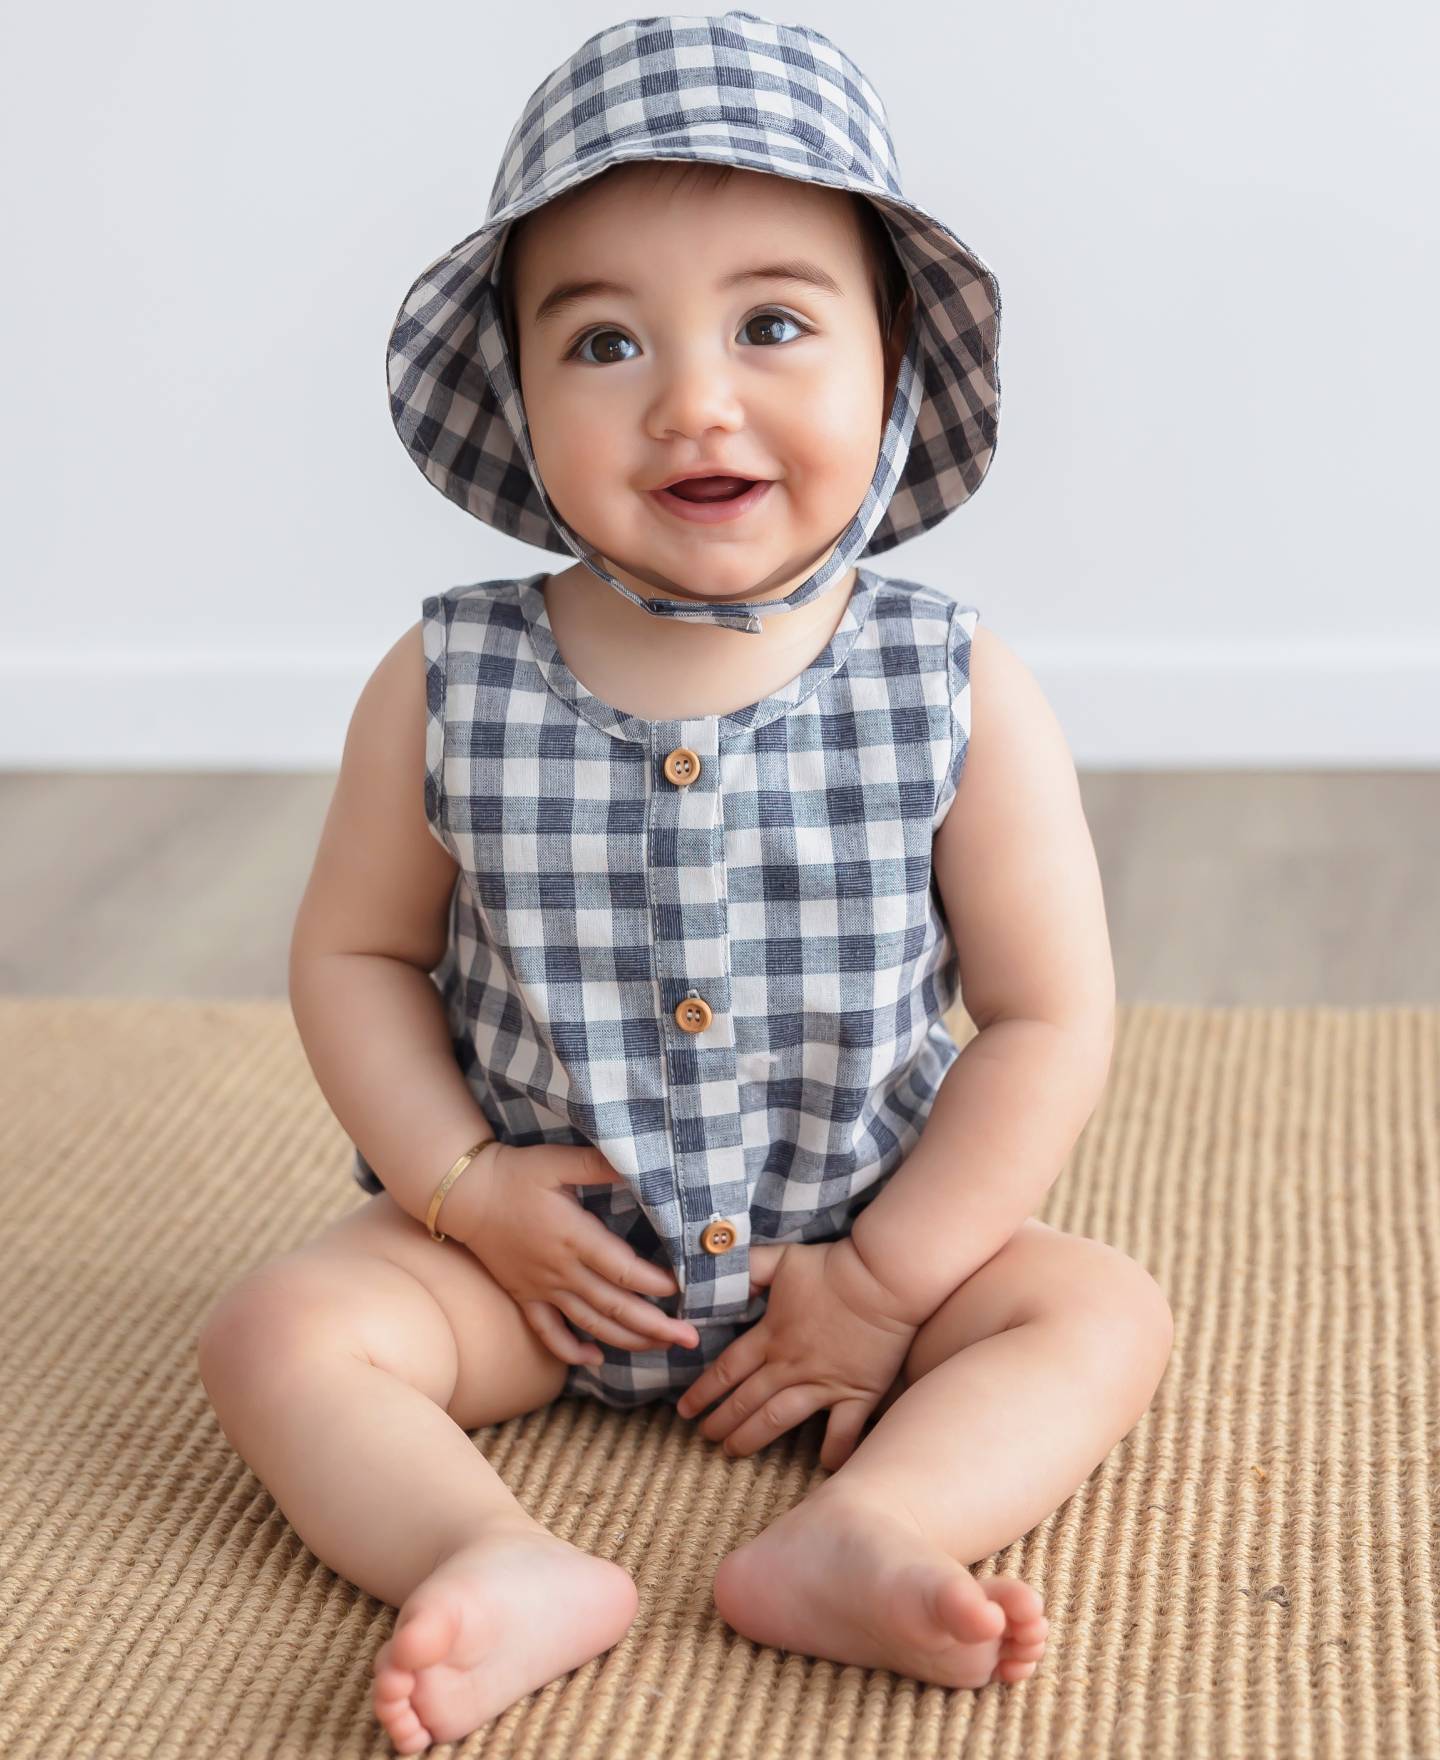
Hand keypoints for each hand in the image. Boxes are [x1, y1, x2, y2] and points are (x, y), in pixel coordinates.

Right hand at [452, 1140, 699, 1365]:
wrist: (465, 1194)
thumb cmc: (516, 1173)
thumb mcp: (559, 1160)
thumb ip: (600, 1164)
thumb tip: (641, 1164)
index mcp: (574, 1236)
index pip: (623, 1269)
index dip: (655, 1283)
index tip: (683, 1289)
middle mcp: (561, 1270)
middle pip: (615, 1307)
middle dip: (656, 1326)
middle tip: (690, 1339)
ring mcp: (542, 1288)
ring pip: (590, 1325)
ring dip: (628, 1342)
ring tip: (662, 1348)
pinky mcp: (524, 1297)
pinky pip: (548, 1333)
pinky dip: (571, 1351)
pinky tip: (595, 1360)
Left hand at [674, 1237, 918, 1469]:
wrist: (883, 1278)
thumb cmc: (832, 1266)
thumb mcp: (781, 1259)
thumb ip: (748, 1267)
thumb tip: (717, 1269)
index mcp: (771, 1335)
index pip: (726, 1369)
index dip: (702, 1392)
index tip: (685, 1410)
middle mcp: (790, 1364)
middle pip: (745, 1400)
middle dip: (720, 1422)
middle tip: (705, 1437)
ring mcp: (824, 1382)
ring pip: (778, 1419)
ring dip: (752, 1438)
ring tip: (733, 1451)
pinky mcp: (858, 1392)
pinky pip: (843, 1431)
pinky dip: (833, 1451)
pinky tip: (823, 1467)